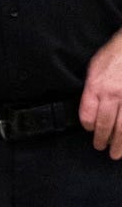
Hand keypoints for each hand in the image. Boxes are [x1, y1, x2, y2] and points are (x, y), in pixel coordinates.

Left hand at [79, 28, 121, 159]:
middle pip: (106, 125)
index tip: (90, 131)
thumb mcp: (94, 67)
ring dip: (120, 143)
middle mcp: (113, 95)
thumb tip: (90, 108)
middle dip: (104, 140)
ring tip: (117, 154)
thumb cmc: (115, 53)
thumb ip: (91, 89)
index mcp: (97, 87)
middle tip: (103, 149)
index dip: (88, 126)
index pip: (88, 115)